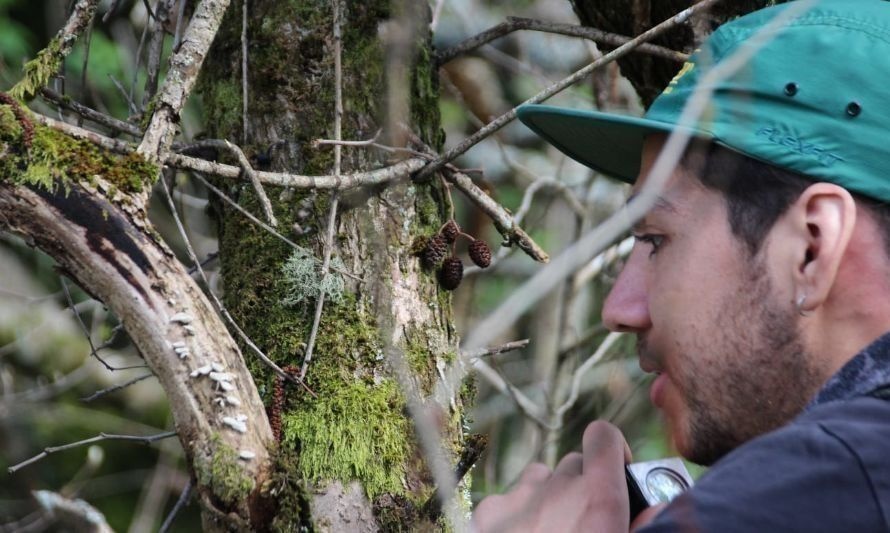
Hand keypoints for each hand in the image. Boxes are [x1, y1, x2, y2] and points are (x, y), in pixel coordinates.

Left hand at [471, 421, 631, 532]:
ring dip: (548, 497)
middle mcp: (557, 489)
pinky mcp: (486, 513)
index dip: (614, 449)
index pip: (604, 435)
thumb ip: (642, 524)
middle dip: (581, 486)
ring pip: (539, 477)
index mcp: (598, 499)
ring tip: (552, 530)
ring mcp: (516, 498)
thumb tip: (653, 509)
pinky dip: (514, 514)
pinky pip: (506, 499)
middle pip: (572, 464)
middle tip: (585, 524)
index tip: (620, 474)